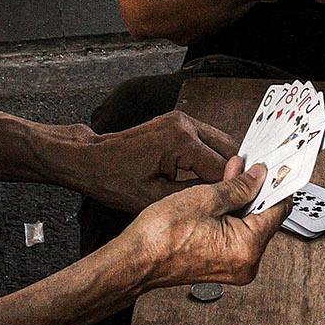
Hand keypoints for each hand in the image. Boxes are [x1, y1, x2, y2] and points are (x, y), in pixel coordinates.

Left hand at [75, 111, 235, 211]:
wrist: (91, 160)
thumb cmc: (114, 179)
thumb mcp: (156, 198)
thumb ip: (194, 194)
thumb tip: (220, 195)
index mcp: (181, 142)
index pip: (222, 167)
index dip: (229, 188)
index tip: (233, 203)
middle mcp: (184, 125)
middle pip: (229, 150)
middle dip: (232, 174)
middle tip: (231, 197)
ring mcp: (181, 120)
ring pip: (220, 142)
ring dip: (223, 163)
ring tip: (219, 188)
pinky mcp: (177, 122)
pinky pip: (205, 138)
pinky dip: (210, 155)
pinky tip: (206, 174)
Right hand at [123, 156, 287, 288]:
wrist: (135, 261)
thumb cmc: (161, 236)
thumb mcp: (206, 198)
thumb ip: (239, 186)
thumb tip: (259, 176)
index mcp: (247, 248)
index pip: (278, 210)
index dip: (276, 183)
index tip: (275, 166)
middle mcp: (246, 264)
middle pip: (264, 217)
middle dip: (256, 188)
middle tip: (247, 164)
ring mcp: (234, 267)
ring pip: (249, 224)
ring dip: (242, 199)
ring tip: (231, 174)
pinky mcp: (222, 265)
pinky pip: (236, 234)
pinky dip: (232, 214)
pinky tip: (222, 195)